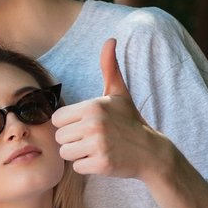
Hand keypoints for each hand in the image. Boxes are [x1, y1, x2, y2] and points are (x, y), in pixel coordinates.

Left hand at [52, 37, 174, 182]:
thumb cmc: (129, 121)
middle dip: (72, 140)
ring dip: (78, 154)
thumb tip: (110, 39)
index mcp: (92, 106)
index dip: (69, 124)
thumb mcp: (119, 93)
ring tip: (96, 148)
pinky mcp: (101, 164)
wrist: (150, 151)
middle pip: (59, 137)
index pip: (57, 119)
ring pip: (66, 153)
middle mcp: (94, 124)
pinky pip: (77, 167)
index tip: (85, 125)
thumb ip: (109, 67)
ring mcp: (98, 145)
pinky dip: (87, 166)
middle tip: (92, 139)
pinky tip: (102, 159)